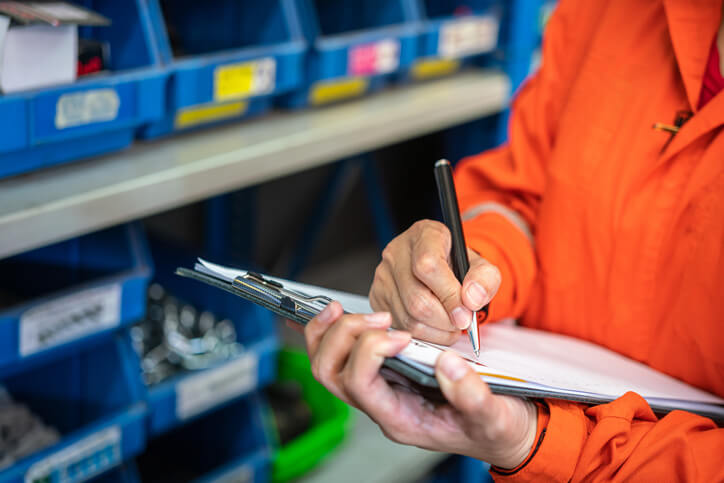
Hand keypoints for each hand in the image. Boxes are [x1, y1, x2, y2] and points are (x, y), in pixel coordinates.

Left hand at [305, 302, 537, 468]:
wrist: (503, 432)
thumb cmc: (496, 428)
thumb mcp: (495, 416)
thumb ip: (472, 395)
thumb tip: (446, 364)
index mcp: (400, 420)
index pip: (360, 385)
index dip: (370, 352)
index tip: (403, 335)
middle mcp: (381, 406)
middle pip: (331, 373)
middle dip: (343, 337)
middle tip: (377, 318)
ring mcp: (378, 390)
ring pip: (329, 363)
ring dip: (331, 332)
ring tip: (346, 308)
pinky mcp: (383, 374)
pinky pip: (341, 355)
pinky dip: (335, 331)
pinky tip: (347, 312)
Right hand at [369, 220, 501, 344]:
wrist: (439, 266)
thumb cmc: (455, 264)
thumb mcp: (479, 265)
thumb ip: (485, 279)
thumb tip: (472, 300)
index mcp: (424, 235)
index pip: (428, 266)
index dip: (449, 295)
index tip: (465, 313)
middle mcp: (396, 253)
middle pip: (417, 299)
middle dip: (446, 320)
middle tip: (462, 322)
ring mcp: (383, 276)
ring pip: (408, 319)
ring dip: (437, 332)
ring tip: (451, 325)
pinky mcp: (377, 297)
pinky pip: (400, 326)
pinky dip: (424, 335)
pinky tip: (435, 326)